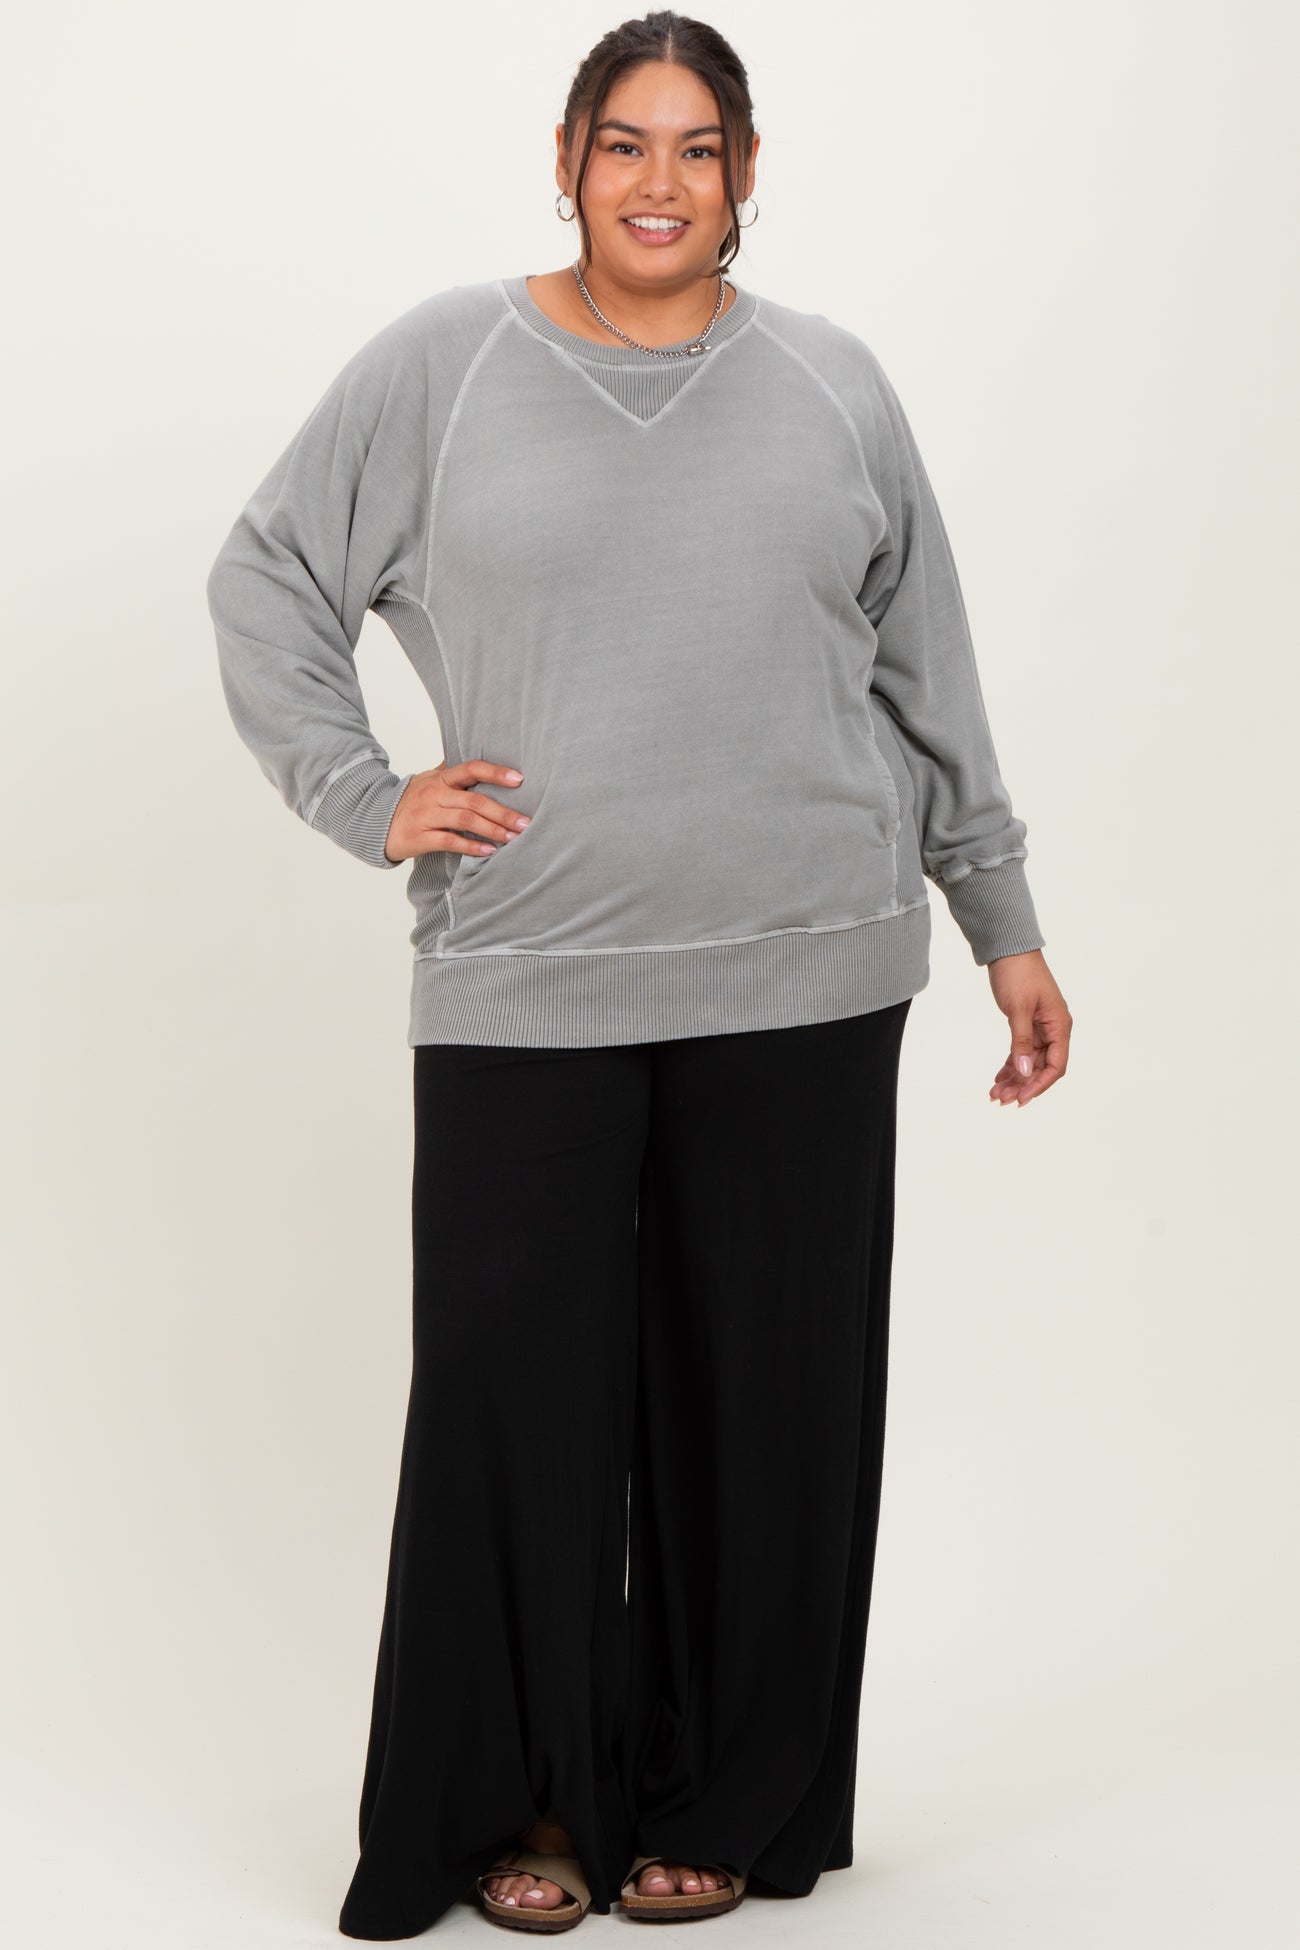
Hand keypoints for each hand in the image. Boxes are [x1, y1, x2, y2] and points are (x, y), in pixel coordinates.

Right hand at [383, 759, 530, 864]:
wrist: (373, 821)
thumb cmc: (410, 801)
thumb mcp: (429, 780)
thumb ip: (452, 771)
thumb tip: (477, 754)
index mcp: (440, 778)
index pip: (471, 769)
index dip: (495, 773)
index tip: (519, 779)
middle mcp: (434, 794)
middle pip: (474, 800)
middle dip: (503, 812)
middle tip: (525, 822)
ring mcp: (426, 816)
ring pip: (465, 820)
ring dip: (492, 830)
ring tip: (513, 837)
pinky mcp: (420, 837)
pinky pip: (450, 841)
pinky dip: (472, 847)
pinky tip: (489, 851)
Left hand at [986, 948, 1070, 1106]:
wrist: (1008, 949)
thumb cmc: (1018, 973)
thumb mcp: (1018, 1008)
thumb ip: (1021, 1041)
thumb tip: (1024, 1071)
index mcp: (1059, 1025)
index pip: (1056, 1065)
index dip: (1039, 1085)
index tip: (1021, 1099)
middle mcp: (1053, 1029)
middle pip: (1041, 1067)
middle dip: (1022, 1085)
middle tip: (1000, 1099)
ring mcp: (1040, 1027)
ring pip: (1029, 1062)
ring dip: (1014, 1078)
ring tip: (995, 1093)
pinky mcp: (1026, 1024)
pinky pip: (1021, 1051)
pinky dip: (1010, 1065)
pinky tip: (998, 1077)